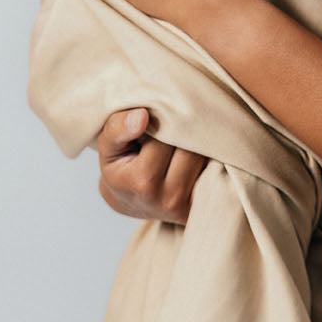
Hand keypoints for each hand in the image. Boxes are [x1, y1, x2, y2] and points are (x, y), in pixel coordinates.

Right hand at [96, 108, 206, 222]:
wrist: (129, 202)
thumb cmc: (118, 169)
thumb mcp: (108, 148)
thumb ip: (117, 129)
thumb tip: (142, 115)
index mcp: (143, 181)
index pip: (166, 137)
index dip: (163, 120)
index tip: (157, 115)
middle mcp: (169, 198)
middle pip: (190, 147)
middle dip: (184, 131)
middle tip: (175, 123)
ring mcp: (187, 205)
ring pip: (205, 157)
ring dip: (198, 141)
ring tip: (184, 136)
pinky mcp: (200, 206)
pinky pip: (213, 171)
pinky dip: (207, 157)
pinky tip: (196, 150)